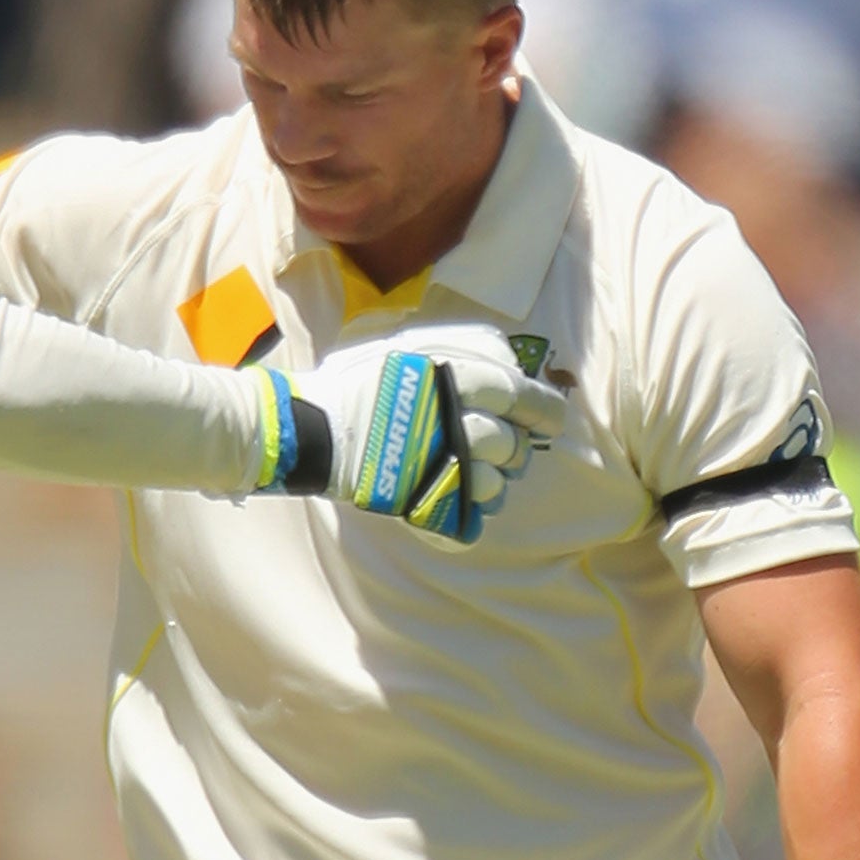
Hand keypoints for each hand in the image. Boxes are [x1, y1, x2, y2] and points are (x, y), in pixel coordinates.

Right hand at [277, 323, 565, 542]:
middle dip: (512, 449)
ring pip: (494, 484)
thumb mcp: (406, 345)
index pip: (518, 395)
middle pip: (509, 444)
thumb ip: (461, 348)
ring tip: (471, 468)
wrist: (308, 427)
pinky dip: (471, 506)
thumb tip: (514, 363)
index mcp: (447, 378)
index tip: (551, 419)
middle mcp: (448, 420)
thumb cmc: (356, 382)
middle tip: (501, 445)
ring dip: (491, 480)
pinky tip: (456, 490)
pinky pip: (470, 514)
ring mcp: (435, 465)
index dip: (544, 409)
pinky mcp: (422, 500)